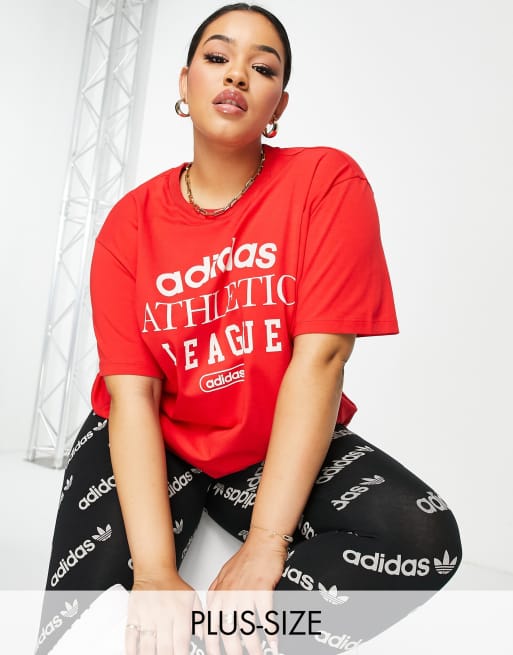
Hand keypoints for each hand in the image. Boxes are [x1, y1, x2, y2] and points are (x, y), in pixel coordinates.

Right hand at [126, 571, 202, 654]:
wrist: (154, 571)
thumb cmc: (173, 586)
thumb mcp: (192, 598)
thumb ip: (199, 618)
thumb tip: (204, 638)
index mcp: (179, 611)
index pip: (182, 641)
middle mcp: (163, 614)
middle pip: (165, 648)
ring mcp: (147, 616)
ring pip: (147, 646)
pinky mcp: (133, 616)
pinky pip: (130, 637)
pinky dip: (132, 650)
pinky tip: (135, 654)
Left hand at [205, 533, 287, 654]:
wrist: (263, 543)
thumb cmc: (247, 558)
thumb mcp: (223, 576)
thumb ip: (215, 594)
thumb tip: (209, 613)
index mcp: (218, 594)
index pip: (210, 626)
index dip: (211, 645)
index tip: (214, 654)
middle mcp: (229, 596)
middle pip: (227, 633)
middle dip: (233, 652)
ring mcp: (245, 594)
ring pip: (247, 629)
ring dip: (254, 648)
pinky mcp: (262, 592)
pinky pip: (266, 618)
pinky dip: (271, 634)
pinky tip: (274, 642)